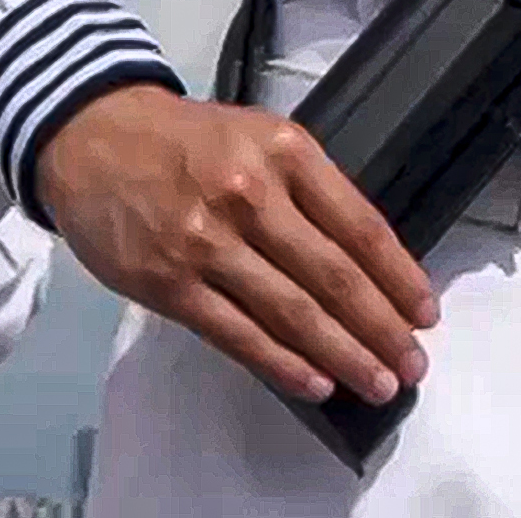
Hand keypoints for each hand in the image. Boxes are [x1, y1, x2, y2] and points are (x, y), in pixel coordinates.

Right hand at [33, 84, 435, 407]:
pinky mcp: (168, 282)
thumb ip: (311, 190)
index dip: (399, 276)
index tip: (424, 313)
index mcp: (286, 152)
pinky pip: (237, 333)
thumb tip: (365, 260)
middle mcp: (251, 195)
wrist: (96, 138)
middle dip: (381, 327)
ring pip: (291, 311)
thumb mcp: (262, 137)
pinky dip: (282, 363)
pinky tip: (316, 383)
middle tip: (411, 363)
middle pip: (333, 275)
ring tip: (376, 382)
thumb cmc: (189, 141)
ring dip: (342, 354)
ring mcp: (207, 242)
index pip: (360, 225)